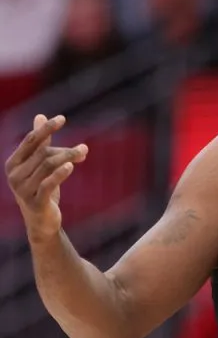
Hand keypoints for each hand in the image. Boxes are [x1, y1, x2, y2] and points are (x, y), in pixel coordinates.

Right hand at [4, 114, 87, 240]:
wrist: (41, 222)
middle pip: (43, 154)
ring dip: (68, 157)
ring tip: (84, 153)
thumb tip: (40, 115)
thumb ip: (40, 143)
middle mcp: (14, 175)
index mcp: (13, 163)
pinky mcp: (35, 202)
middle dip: (65, 149)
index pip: (31, 141)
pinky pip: (48, 184)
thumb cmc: (40, 189)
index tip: (62, 118)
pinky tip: (71, 166)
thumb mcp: (39, 165)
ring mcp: (23, 189)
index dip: (46, 129)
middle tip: (85, 148)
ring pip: (48, 166)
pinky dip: (60, 174)